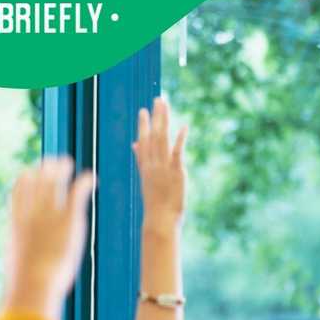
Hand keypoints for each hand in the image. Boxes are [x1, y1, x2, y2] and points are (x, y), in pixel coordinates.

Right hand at [3, 157, 94, 319]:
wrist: (34, 284)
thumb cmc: (26, 285)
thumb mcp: (19, 269)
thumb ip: (22, 263)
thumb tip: (20, 278)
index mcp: (16, 224)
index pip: (17, 193)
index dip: (25, 180)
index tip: (31, 173)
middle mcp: (31, 214)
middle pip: (36, 182)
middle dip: (43, 169)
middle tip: (53, 162)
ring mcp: (49, 215)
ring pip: (54, 182)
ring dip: (61, 169)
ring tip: (68, 162)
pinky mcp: (69, 219)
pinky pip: (76, 193)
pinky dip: (83, 182)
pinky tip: (91, 177)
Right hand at [133, 97, 187, 228]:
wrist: (159, 219)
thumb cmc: (155, 203)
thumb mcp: (146, 179)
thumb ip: (141, 159)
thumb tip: (135, 144)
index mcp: (145, 166)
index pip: (143, 141)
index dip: (143, 125)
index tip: (143, 110)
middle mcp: (152, 163)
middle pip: (152, 136)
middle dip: (155, 117)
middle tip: (158, 100)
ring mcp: (163, 167)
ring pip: (162, 139)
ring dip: (164, 121)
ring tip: (165, 106)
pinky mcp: (176, 172)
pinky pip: (177, 152)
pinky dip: (180, 139)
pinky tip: (184, 126)